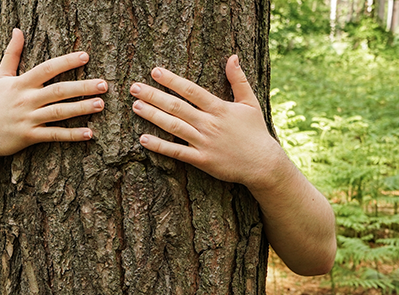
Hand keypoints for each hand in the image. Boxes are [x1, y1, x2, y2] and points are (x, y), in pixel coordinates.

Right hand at [0, 28, 107, 156]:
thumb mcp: (0, 76)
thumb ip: (12, 53)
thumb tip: (17, 30)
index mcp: (21, 83)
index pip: (47, 69)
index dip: (66, 62)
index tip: (85, 56)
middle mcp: (26, 99)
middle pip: (58, 91)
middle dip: (82, 87)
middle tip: (103, 84)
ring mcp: (28, 119)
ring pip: (58, 112)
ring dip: (81, 108)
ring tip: (101, 104)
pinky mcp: (29, 136)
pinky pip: (53, 135)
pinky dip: (72, 135)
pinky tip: (89, 133)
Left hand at [129, 55, 284, 189]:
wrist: (263, 163)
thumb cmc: (256, 132)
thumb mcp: (250, 103)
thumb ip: (239, 80)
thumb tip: (233, 57)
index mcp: (219, 108)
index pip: (191, 91)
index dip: (172, 81)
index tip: (154, 72)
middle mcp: (209, 124)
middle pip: (177, 107)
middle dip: (154, 96)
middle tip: (134, 87)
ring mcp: (204, 142)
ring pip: (174, 126)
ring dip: (153, 116)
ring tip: (136, 106)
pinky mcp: (202, 160)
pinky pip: (177, 152)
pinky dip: (160, 146)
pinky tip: (143, 139)